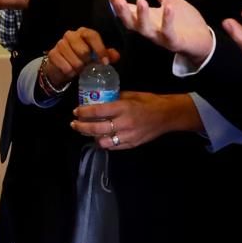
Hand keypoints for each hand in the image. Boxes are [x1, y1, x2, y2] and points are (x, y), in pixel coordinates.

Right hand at [43, 27, 118, 89]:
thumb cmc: (81, 58)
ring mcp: (60, 44)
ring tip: (79, 69)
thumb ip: (107, 54)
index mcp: (83, 32)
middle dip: (87, 62)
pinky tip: (70, 71)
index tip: (104, 62)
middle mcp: (70, 35)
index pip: (92, 36)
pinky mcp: (52, 54)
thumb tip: (116, 56)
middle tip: (88, 66)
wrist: (61, 66)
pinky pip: (65, 67)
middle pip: (84, 50)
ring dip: (79, 69)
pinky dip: (70, 72)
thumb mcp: (95, 56)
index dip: (100, 49)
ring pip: (75, 61)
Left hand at [73, 91, 197, 149]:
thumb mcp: (131, 95)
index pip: (98, 111)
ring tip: (87, 132)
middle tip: (74, 124)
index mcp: (124, 108)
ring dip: (92, 137)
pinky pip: (113, 147)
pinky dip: (105, 143)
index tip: (76, 111)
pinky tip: (100, 138)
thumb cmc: (149, 101)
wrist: (167, 115)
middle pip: (97, 128)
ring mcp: (129, 136)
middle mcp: (125, 123)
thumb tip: (99, 99)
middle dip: (82, 127)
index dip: (84, 112)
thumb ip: (115, 98)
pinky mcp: (132, 144)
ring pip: (103, 141)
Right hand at [108, 0, 212, 63]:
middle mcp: (149, 29)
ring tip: (140, 1)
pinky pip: (169, 33)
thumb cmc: (183, 21)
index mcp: (146, 18)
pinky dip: (167, 21)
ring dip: (142, 16)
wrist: (203, 41)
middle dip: (122, 12)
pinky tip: (168, 7)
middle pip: (130, 23)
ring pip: (146, 29)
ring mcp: (161, 36)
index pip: (126, 10)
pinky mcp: (175, 42)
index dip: (117, 2)